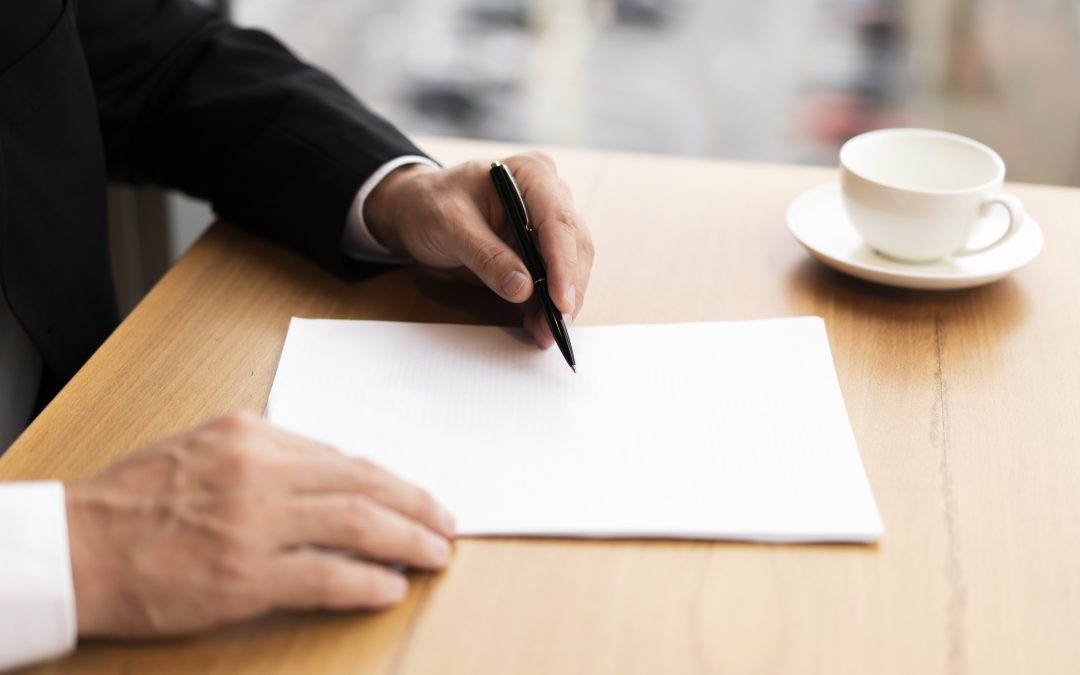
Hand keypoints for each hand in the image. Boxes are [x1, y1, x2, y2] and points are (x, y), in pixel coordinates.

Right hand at [66, 412, 453, 637]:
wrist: (73, 548)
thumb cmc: (133, 500)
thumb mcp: (202, 448)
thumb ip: (266, 455)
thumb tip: (329, 475)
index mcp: (252, 435)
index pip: (342, 457)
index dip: (390, 480)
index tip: (414, 496)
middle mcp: (260, 472)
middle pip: (363, 484)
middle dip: (415, 505)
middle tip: (446, 522)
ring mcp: (255, 524)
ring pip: (357, 524)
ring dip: (407, 540)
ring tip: (435, 553)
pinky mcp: (244, 576)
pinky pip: (325, 576)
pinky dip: (366, 581)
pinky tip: (390, 587)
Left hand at [365, 153, 594, 347]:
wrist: (415, 210)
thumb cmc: (429, 205)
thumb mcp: (449, 225)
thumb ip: (486, 256)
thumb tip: (522, 288)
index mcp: (530, 174)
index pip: (557, 221)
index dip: (564, 264)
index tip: (561, 300)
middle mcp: (548, 194)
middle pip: (573, 246)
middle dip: (567, 290)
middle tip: (557, 328)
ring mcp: (546, 222)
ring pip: (570, 265)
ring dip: (560, 303)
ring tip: (546, 333)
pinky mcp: (539, 247)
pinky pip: (552, 278)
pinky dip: (548, 304)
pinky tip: (539, 326)